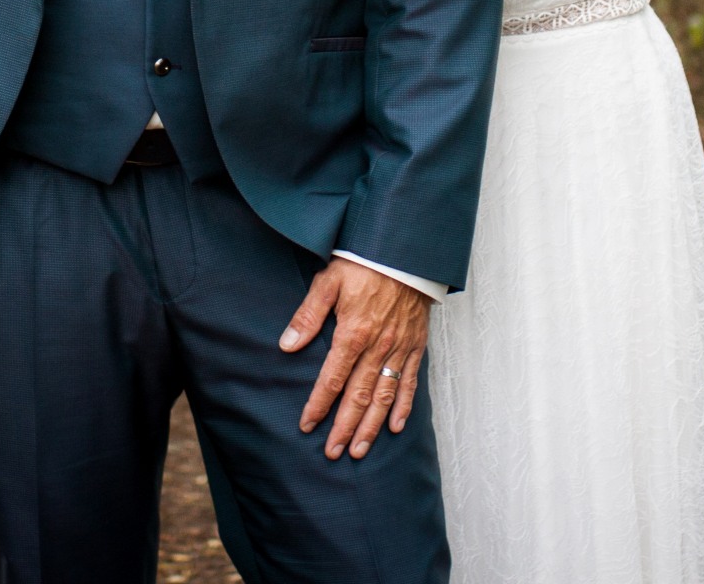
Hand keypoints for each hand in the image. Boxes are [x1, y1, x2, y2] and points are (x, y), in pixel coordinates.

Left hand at [280, 256, 431, 460]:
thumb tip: (287, 345)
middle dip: (343, 427)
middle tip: (333, 452)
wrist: (406, 250)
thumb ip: (308, 316)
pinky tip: (395, 427)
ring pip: (384, 397)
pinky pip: (410, 383)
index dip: (319, 404)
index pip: (332, 379)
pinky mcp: (416, 346)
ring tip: (359, 450)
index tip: (307, 425)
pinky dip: (403, 407)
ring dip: (371, 426)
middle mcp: (378, 347)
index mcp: (353, 333)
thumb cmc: (364, 262)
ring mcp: (399, 349)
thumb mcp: (329, 281)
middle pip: (359, 397)